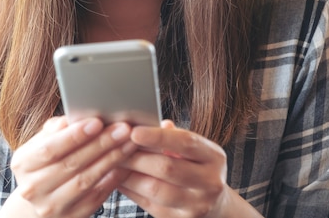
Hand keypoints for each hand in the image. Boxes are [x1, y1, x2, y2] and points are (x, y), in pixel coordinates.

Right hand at [7, 116, 136, 217]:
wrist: (42, 197)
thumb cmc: (47, 161)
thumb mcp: (44, 141)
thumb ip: (57, 129)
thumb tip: (75, 116)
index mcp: (23, 163)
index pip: (49, 148)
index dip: (74, 136)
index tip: (97, 122)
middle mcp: (33, 187)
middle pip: (71, 164)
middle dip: (100, 144)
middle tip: (122, 129)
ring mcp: (51, 206)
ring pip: (86, 180)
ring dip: (111, 160)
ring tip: (128, 143)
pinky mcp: (71, 217)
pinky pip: (96, 197)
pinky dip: (112, 179)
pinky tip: (125, 165)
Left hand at [118, 120, 261, 217]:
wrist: (215, 203)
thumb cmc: (197, 167)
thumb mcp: (194, 149)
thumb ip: (172, 136)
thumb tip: (144, 122)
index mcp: (214, 157)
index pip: (185, 143)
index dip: (157, 137)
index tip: (134, 131)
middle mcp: (210, 182)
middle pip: (167, 168)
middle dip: (137, 156)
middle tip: (115, 146)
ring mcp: (196, 205)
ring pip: (155, 189)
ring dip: (129, 174)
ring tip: (113, 162)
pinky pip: (147, 204)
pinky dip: (129, 190)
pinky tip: (118, 178)